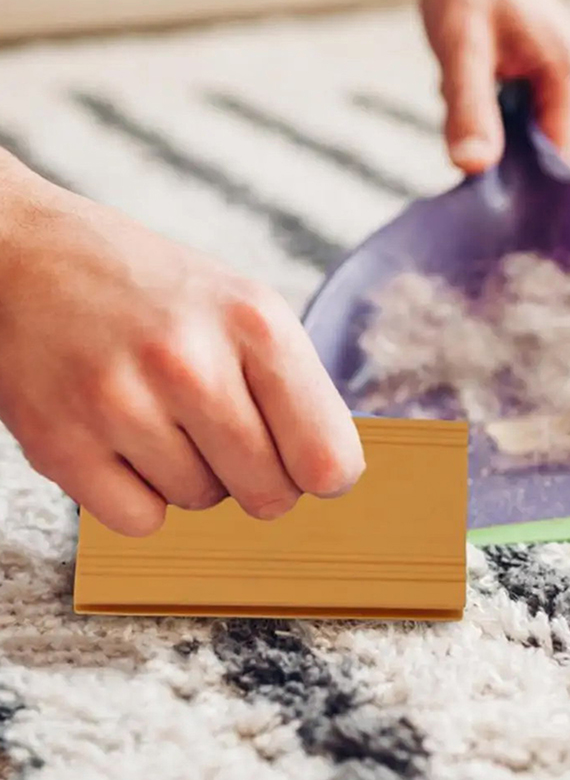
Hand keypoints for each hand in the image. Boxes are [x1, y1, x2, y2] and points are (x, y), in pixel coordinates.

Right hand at [0, 153, 363, 535]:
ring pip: (203, 503)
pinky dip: (140, 494)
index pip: (328, 459)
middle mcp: (190, 362)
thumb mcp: (247, 309)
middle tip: (228, 431)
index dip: (323, 471)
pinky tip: (123, 439)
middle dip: (259, 476)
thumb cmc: (158, 294)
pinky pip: (141, 521)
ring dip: (193, 473)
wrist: (30, 258)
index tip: (306, 460)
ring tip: (161, 411)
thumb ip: (297, 389)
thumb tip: (330, 475)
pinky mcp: (59, 444)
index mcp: (255, 324)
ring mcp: (119, 404)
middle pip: (271, 494)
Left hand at [420, 0, 569, 172]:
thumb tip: (473, 168)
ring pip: (519, 142)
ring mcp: (559, 87)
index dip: (521, 187)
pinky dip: (481, 116)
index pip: (558, 164)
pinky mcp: (538, 85)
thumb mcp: (462, 46)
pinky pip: (511, 122)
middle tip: (457, 123)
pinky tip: (462, 86)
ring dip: (482, 132)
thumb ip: (469, 107)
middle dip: (494, 153)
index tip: (480, 192)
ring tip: (458, 90)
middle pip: (539, 158)